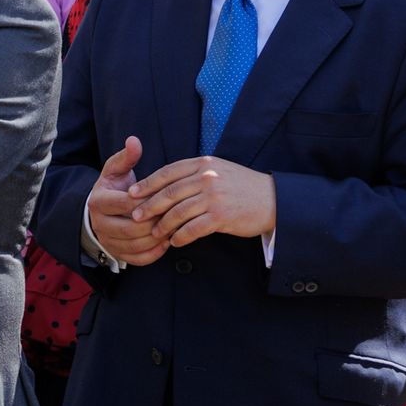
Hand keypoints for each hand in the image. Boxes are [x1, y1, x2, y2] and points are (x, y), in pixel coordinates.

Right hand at [86, 136, 167, 265]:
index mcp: (98, 201)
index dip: (150, 200)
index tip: (165, 195)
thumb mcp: (116, 170)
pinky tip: (167, 240)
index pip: (127, 203)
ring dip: (159, 236)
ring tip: (174, 225)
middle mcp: (99, 224)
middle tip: (175, 213)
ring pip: (138, 244)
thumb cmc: (114, 188)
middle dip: (157, 220)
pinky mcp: (117, 254)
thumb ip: (126, 157)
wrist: (101, 212)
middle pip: (133, 227)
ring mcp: (107, 241)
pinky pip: (140, 259)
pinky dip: (156, 252)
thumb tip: (134, 140)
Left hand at [130, 156, 276, 247]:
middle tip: (135, 216)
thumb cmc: (242, 187)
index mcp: (203, 164)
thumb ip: (194, 173)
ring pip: (178, 212)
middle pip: (169, 193)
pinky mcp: (222, 216)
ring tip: (155, 233)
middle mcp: (207, 178)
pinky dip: (181, 236)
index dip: (147, 184)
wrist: (274, 200)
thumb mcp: (218, 170)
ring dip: (163, 225)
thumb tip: (165, 183)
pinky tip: (175, 242)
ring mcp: (214, 197)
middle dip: (149, 206)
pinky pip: (193, 228)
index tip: (131, 194)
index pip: (167, 173)